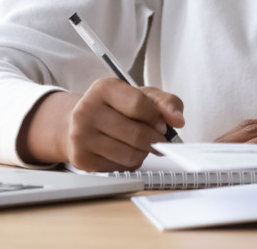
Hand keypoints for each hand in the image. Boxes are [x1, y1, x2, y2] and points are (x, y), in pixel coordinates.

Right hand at [18, 79, 184, 170]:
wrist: (78, 123)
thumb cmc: (114, 108)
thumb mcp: (140, 95)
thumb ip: (165, 102)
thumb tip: (178, 120)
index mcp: (103, 88)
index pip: (139, 105)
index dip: (157, 118)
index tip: (163, 123)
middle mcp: (87, 111)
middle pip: (137, 134)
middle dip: (155, 140)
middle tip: (158, 139)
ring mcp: (81, 137)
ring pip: (130, 154)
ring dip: (144, 153)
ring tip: (141, 145)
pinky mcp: (81, 159)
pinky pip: (119, 168)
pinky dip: (130, 163)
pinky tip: (125, 152)